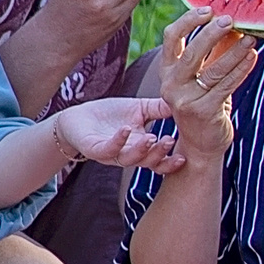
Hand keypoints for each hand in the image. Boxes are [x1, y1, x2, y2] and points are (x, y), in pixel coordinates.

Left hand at [52, 97, 183, 173]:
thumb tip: (182, 102)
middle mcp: (128, 154)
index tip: (185, 155)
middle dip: (160, 154)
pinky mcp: (95, 149)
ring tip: (152, 138)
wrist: (77, 118)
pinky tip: (126, 128)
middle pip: (148, 162)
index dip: (171, 161)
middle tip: (170, 141)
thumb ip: (159, 108)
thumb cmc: (109, 115)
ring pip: (130, 159)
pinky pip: (108, 149)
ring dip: (142, 150)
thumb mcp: (139, 109)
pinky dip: (118, 140)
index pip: (159, 159)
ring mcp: (112, 154)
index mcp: (141, 147)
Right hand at [158, 6, 258, 155]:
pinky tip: (252, 57)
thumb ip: (214, 52)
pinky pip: (226, 86)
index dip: (188, 21)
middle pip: (191, 52)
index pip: (171, 38)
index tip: (208, 9)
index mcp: (167, 71)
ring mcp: (185, 100)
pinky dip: (241, 69)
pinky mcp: (203, 112)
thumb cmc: (204, 105)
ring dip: (234, 51)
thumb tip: (232, 24)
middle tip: (230, 19)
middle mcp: (171, 85)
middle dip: (211, 33)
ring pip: (213, 69)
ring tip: (251, 38)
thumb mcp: (204, 77)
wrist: (201, 144)